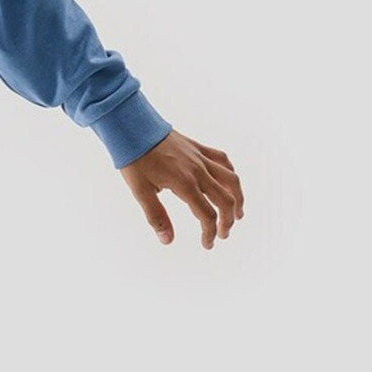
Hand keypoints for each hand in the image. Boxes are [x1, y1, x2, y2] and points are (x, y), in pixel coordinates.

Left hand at [120, 130, 242, 248]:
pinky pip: (222, 160)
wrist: (133, 127)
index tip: (208, 244)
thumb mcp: (141, 192)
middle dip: (228, 220)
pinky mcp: (198, 148)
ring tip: (238, 213)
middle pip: (225, 199)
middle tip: (224, 234)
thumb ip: (157, 217)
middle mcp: (198, 171)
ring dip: (237, 198)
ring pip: (230, 179)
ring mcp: (200, 158)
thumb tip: (168, 241)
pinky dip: (230, 174)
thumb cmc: (135, 159)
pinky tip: (230, 182)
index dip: (210, 233)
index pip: (207, 215)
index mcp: (185, 184)